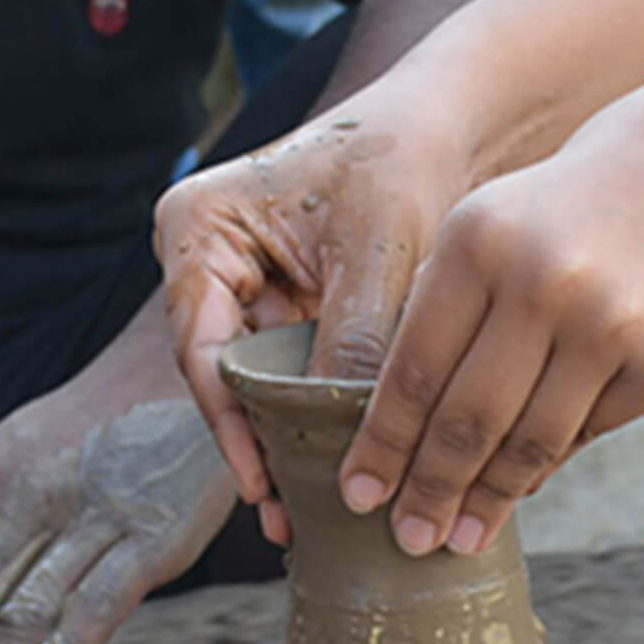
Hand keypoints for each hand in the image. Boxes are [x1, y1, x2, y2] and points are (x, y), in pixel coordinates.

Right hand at [156, 105, 467, 544]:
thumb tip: (346, 439)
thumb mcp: (374, 251)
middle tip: (284, 518)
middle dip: (256, 443)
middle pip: (222, 372)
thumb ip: (352, 340)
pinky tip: (333, 465)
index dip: (230, 423)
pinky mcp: (283, 302)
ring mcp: (241, 283)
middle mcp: (206, 258)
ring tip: (306, 513)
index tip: (261, 486)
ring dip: (283, 436)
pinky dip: (310, 410)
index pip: (203, 346)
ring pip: (254, 379)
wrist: (444, 126)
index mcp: (199, 229)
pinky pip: (288, 368)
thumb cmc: (399, 161)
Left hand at [336, 90, 643, 556]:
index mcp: (479, 241)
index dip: (383, 444)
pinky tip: (523, 486)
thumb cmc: (574, 204)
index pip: (413, 368)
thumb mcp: (492, 227)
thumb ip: (448, 317)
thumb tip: (412, 435)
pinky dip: (551, 462)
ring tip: (461, 536)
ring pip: (531, 441)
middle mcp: (544, 282)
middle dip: (429, 490)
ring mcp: (614, 326)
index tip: (358, 495)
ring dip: (489, 499)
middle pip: (467, 419)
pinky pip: (591, 432)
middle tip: (407, 540)